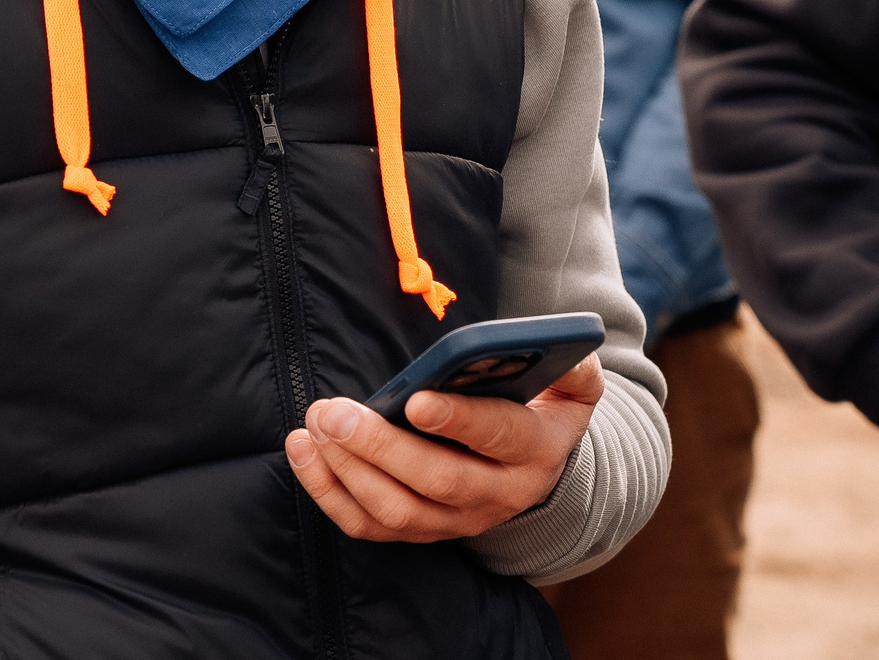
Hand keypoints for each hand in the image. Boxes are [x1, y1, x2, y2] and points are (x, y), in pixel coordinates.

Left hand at [282, 353, 603, 542]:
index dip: (458, 420)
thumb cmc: (541, 409)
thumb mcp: (574, 386)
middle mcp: (497, 496)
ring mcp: (456, 522)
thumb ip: (574, 365)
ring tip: (317, 425)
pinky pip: (368, 526)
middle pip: (437, 481)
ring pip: (397, 511)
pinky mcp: (420, 532)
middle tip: (336, 413)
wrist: (537, 472)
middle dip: (381, 447)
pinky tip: (304, 451)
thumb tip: (563, 347)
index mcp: (534, 451)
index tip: (414, 399)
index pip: (498, 437)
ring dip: (348, 470)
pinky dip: (330, 492)